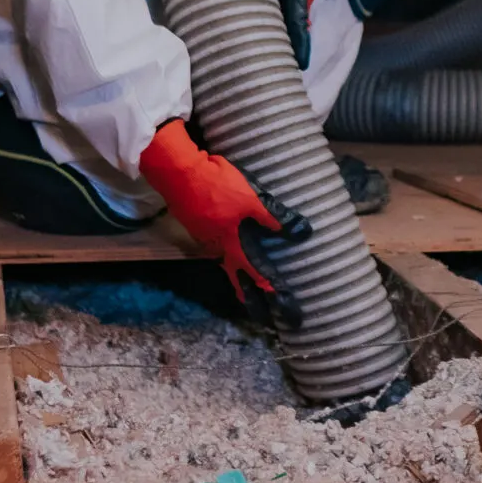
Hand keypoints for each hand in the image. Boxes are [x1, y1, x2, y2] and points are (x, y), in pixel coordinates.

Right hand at [138, 117, 312, 324]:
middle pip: (233, 274)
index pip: (253, 269)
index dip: (266, 286)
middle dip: (245, 293)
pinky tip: (225, 249)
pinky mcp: (195, 227)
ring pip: (222, 261)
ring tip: (242, 282)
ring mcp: (203, 238)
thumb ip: (272, 217)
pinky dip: (222, 254)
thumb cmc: (218, 186)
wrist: (180, 174)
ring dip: (233, 273)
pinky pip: (213, 248)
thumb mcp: (251, 199)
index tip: (277, 302)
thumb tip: (300, 232)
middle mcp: (217, 246)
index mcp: (232, 241)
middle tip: (254, 308)